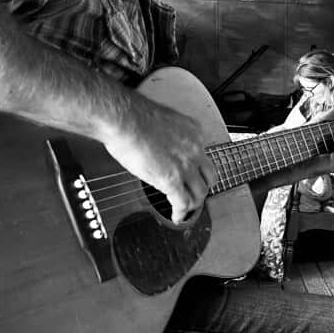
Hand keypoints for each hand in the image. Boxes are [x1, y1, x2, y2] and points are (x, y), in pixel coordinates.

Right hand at [101, 94, 216, 224]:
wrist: (124, 119)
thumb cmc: (133, 116)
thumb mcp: (163, 121)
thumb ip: (168, 135)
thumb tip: (161, 142)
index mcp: (193, 132)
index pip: (203, 155)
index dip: (197, 168)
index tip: (193, 173)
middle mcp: (194, 149)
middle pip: (209, 176)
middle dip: (202, 187)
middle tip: (194, 193)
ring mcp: (184, 166)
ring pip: (199, 193)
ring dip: (193, 203)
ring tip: (186, 208)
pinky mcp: (171, 180)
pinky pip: (182, 203)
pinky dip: (181, 213)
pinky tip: (177, 217)